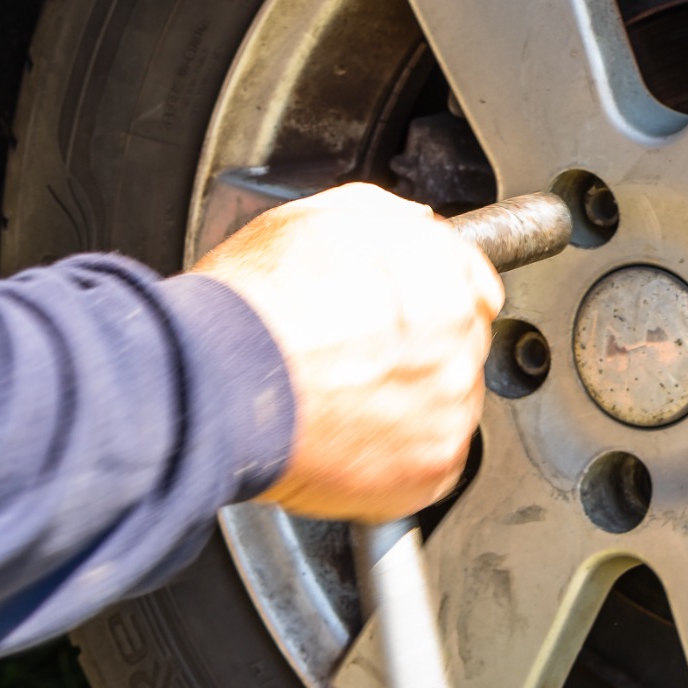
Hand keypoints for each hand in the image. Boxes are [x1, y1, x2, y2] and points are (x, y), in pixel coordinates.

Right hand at [194, 184, 502, 521]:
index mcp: (445, 277)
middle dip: (417, 352)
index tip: (402, 315)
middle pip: (458, 347)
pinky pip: (430, 461)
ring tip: (343, 403)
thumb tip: (415, 230)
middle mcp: (460, 342)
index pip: (470, 285)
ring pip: (445, 405)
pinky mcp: (433, 468)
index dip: (430, 298)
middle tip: (354, 360)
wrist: (217, 382)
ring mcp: (451, 409)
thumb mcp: (319, 219)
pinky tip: (349, 440)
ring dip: (409, 405)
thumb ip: (389, 221)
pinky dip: (397, 458)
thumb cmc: (256, 305)